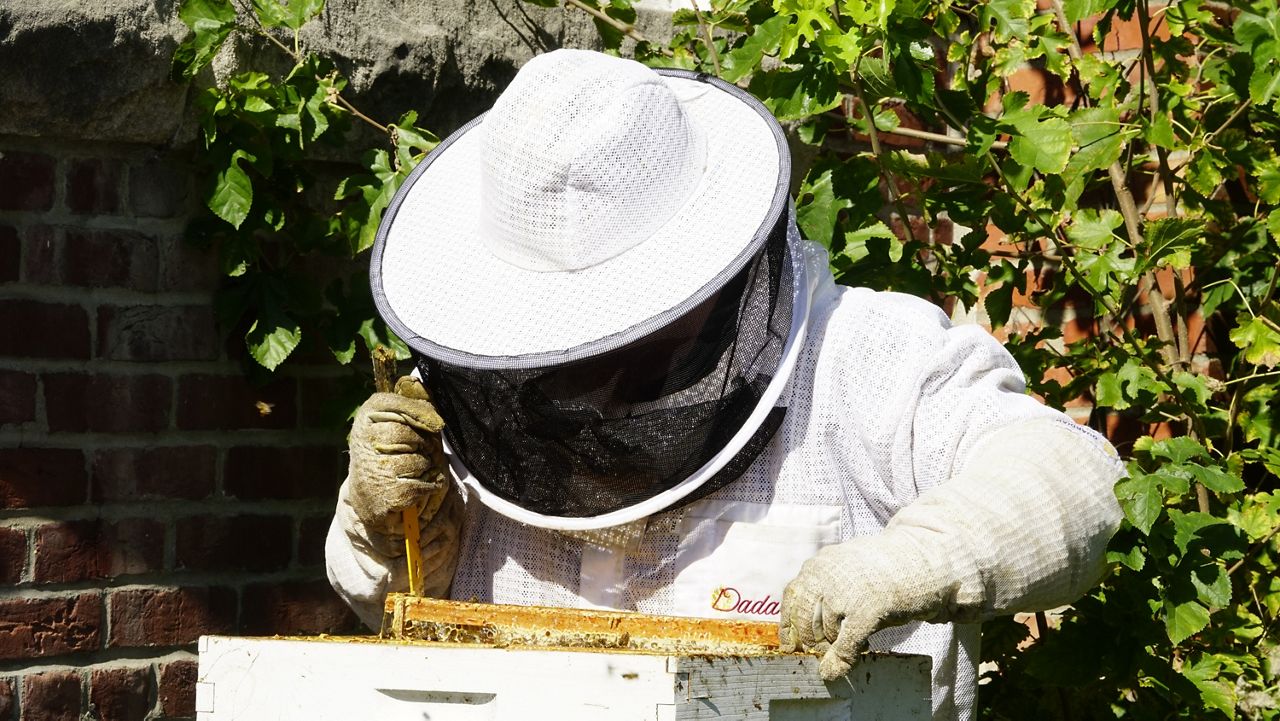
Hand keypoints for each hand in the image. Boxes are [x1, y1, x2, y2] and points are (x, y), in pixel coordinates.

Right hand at [346, 376, 447, 535]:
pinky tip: (415, 485)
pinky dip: (429, 484)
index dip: (421, 412)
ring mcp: (374, 467)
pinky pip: (423, 483)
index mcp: (366, 416)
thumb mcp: (399, 423)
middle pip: (408, 434)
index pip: (395, 404)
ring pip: (418, 460)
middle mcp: (364, 440)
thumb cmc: (393, 451)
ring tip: (410, 468)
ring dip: (425, 465)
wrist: (372, 494)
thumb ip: (411, 402)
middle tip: (416, 450)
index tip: (438, 424)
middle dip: (423, 443)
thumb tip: (415, 382)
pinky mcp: (388, 492)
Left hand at [779, 536, 948, 680]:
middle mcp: (827, 576)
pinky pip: (846, 643)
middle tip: (826, 649)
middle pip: (805, 620)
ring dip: (833, 647)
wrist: (922, 561)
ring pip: (826, 633)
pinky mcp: (866, 610)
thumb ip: (822, 590)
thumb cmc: (883, 570)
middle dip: (813, 641)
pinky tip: (840, 668)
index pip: (792, 596)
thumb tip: (800, 625)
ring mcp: (846, 592)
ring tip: (852, 643)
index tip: (788, 644)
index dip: (788, 625)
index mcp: (820, 564)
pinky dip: (841, 660)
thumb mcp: (845, 571)